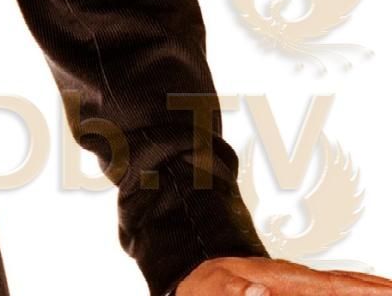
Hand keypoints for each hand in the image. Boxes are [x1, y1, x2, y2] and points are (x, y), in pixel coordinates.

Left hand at [177, 257, 391, 294]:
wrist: (198, 277)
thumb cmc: (206, 286)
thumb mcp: (214, 288)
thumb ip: (234, 291)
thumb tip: (259, 293)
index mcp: (283, 278)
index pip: (332, 285)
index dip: (362, 289)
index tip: (389, 291)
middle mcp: (298, 278)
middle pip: (347, 281)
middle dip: (376, 286)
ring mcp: (298, 284)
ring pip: (342, 285)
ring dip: (368, 288)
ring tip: (391, 289)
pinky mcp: (295, 290)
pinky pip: (330, 290)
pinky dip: (351, 289)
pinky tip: (363, 291)